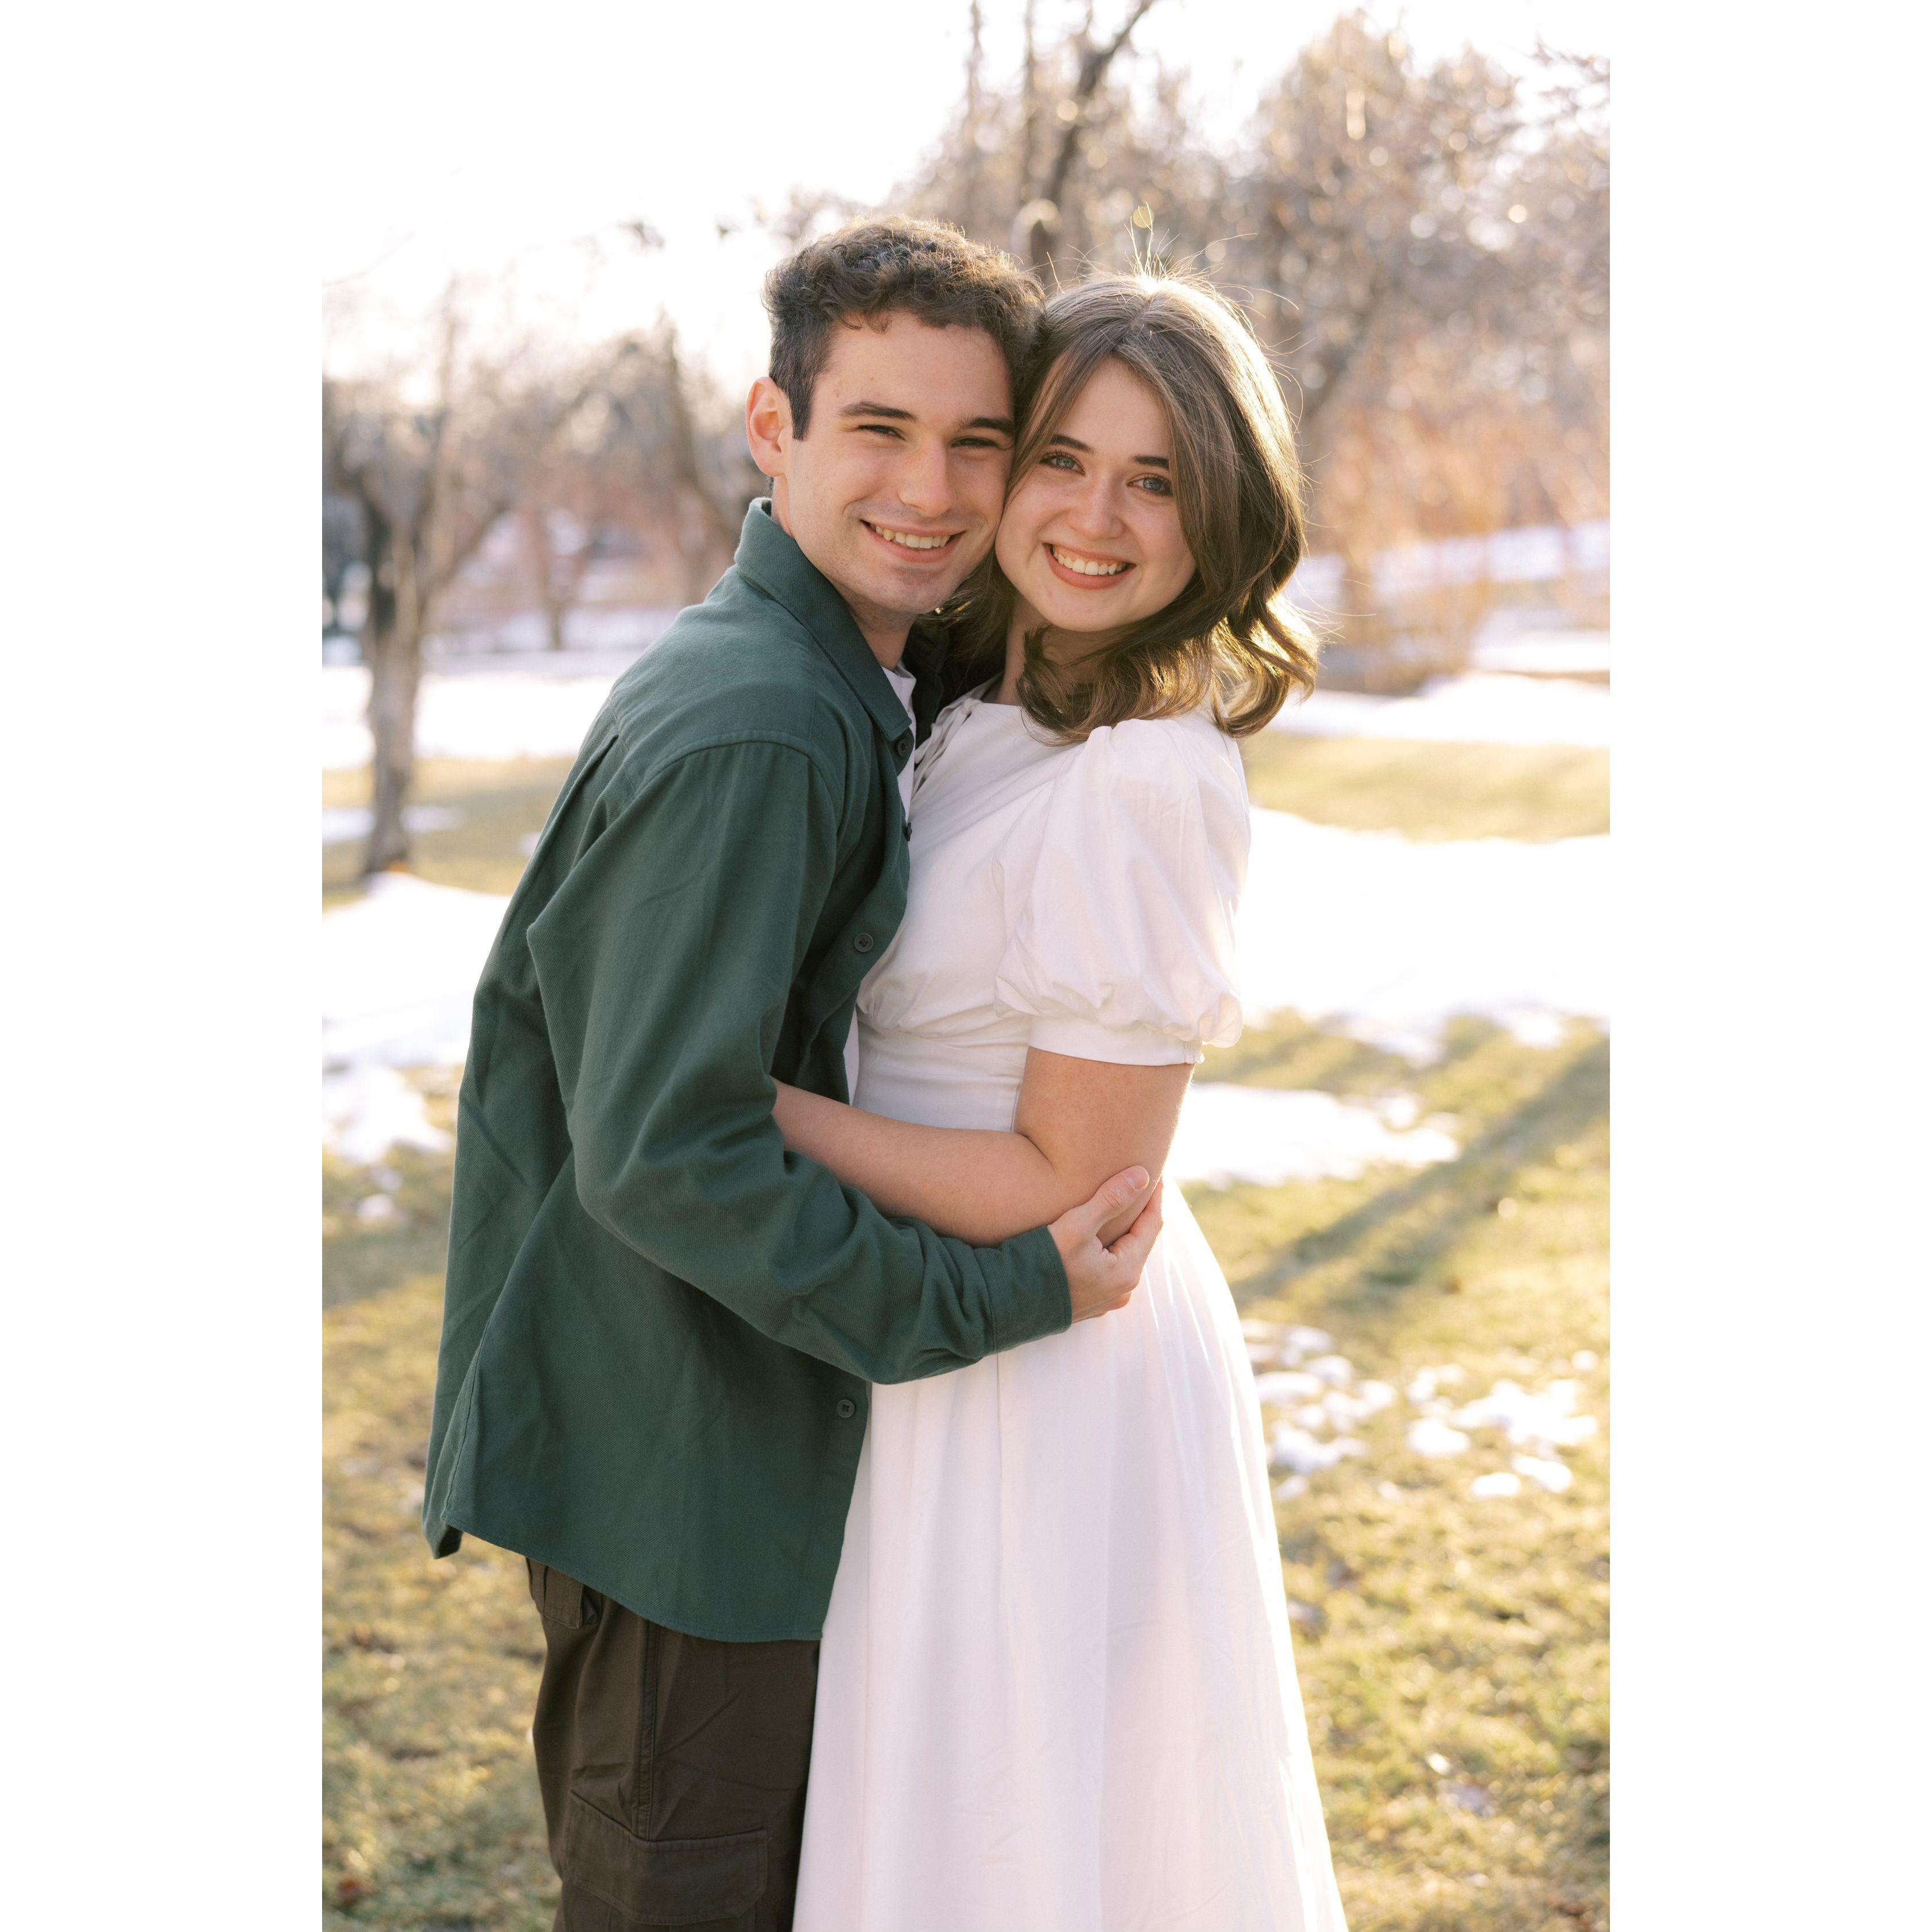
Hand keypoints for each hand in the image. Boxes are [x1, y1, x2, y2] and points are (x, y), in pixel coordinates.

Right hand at [1051, 1169, 1163, 1322]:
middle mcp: (1122, 1290)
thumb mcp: (1077, 1226)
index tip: (1155, 1173)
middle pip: (1140, 1241)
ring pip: (1124, 1255)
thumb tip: (1142, 1175)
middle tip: (1138, 1184)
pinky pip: (1110, 1268)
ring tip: (1120, 1205)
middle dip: (1139, 1213)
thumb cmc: (1042, 1263)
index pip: (1151, 1225)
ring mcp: (1107, 1299)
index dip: (1154, 1197)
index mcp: (1126, 1272)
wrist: (1008, 1303)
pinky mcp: (1090, 1302)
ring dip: (1124, 1231)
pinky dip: (1110, 1248)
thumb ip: (1111, 1199)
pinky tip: (1099, 1235)